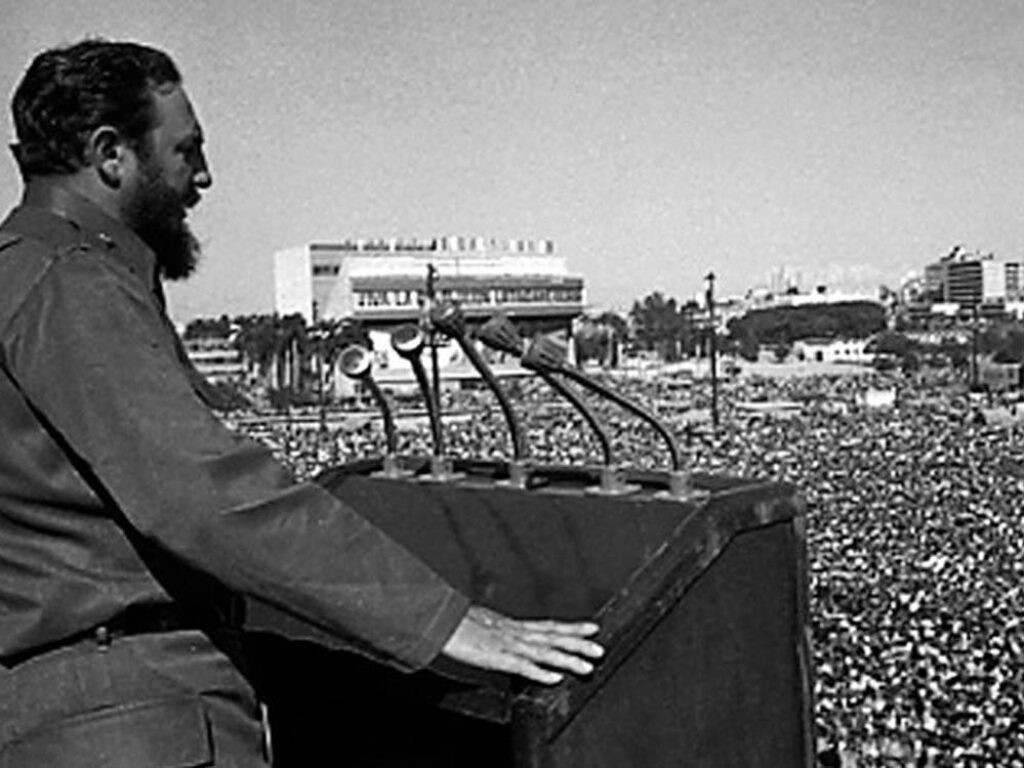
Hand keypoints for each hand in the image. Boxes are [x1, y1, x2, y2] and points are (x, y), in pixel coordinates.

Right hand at [441, 605, 603, 684]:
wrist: (443, 622)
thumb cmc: (461, 623)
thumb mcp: (488, 623)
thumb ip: (503, 630)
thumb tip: (510, 632)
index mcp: (516, 626)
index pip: (550, 626)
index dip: (572, 627)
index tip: (593, 628)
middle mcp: (517, 633)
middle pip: (553, 638)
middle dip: (578, 644)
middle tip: (599, 649)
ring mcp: (510, 645)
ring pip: (544, 652)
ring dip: (567, 659)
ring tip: (587, 667)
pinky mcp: (498, 658)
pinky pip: (522, 667)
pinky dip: (540, 672)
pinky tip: (555, 678)